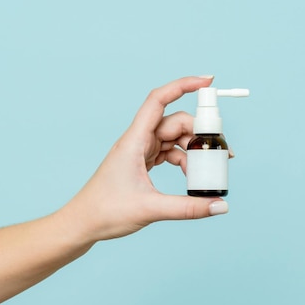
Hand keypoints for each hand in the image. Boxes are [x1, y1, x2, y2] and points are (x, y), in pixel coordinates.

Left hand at [61, 76, 228, 241]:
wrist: (83, 224)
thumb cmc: (105, 212)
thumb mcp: (151, 209)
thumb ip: (188, 207)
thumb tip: (219, 205)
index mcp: (134, 140)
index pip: (159, 100)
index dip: (183, 85)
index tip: (207, 80)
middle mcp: (137, 140)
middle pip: (175, 122)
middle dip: (200, 132)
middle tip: (222, 150)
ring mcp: (140, 151)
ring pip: (174, 138)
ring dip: (193, 150)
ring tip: (208, 169)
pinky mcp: (142, 163)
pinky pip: (169, 152)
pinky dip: (184, 161)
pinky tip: (192, 176)